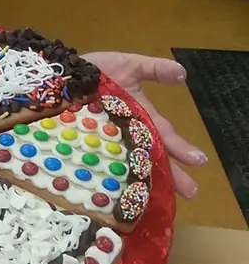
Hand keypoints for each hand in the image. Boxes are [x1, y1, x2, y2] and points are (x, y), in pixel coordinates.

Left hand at [82, 52, 206, 198]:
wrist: (64, 72)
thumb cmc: (98, 69)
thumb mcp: (129, 65)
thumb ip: (154, 69)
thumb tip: (182, 73)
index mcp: (141, 118)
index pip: (164, 136)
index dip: (180, 147)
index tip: (198, 161)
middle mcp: (126, 135)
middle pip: (150, 157)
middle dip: (171, 174)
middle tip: (190, 191)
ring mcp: (105, 143)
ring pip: (127, 166)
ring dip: (143, 182)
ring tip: (159, 198)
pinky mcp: (83, 147)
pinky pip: (97, 164)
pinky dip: (106, 178)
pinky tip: (116, 194)